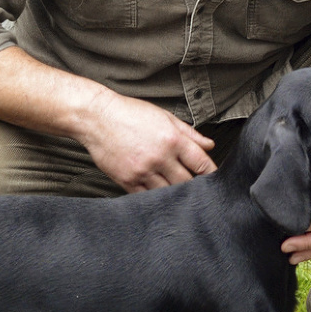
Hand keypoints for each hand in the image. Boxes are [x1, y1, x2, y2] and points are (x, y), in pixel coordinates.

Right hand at [80, 90, 215, 191]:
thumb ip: (189, 133)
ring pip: (169, 192)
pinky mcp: (127, 180)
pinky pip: (147, 197)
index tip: (214, 179)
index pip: (202, 163)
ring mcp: (143, 171)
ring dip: (175, 193)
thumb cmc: (130, 114)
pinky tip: (158, 193)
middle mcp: (160, 157)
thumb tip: (209, 145)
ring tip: (177, 191)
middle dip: (194, 185)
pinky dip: (155, 197)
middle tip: (196, 188)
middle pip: (187, 182)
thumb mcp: (164, 117)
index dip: (211, 174)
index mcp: (173, 139)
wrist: (97, 118)